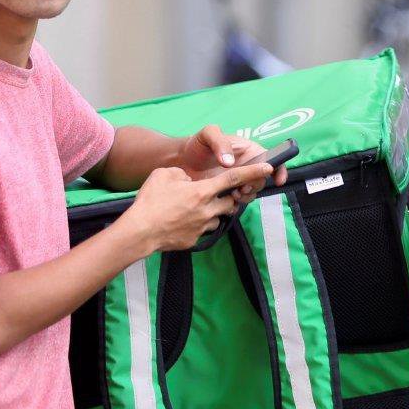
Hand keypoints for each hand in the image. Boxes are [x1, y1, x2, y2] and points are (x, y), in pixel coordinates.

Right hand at [118, 163, 274, 252]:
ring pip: (218, 217)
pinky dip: (200, 224)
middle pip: (230, 202)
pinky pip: (204, 230)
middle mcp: (207, 210)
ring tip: (193, 209)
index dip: (253, 172)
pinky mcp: (195, 240)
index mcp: (202, 191)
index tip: (269, 169)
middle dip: (229, 198)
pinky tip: (184, 222)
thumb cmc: (150, 202)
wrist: (139, 233)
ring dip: (213, 212)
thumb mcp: (163, 175)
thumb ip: (182, 173)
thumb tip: (189, 179)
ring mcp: (202, 227)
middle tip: (216, 194)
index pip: (234, 179)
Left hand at [177, 126, 288, 197]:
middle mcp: (246, 166)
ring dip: (246, 196)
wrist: (180, 161)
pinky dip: (235, 204)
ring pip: (252, 192)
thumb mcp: (208, 135)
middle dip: (256, 185)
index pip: (271, 157)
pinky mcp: (227, 193)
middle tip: (242, 188)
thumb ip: (220, 143)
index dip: (279, 168)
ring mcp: (237, 181)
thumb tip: (230, 162)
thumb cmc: (196, 144)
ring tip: (233, 195)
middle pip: (262, 179)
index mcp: (247, 150)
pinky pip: (238, 202)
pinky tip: (225, 202)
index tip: (277, 179)